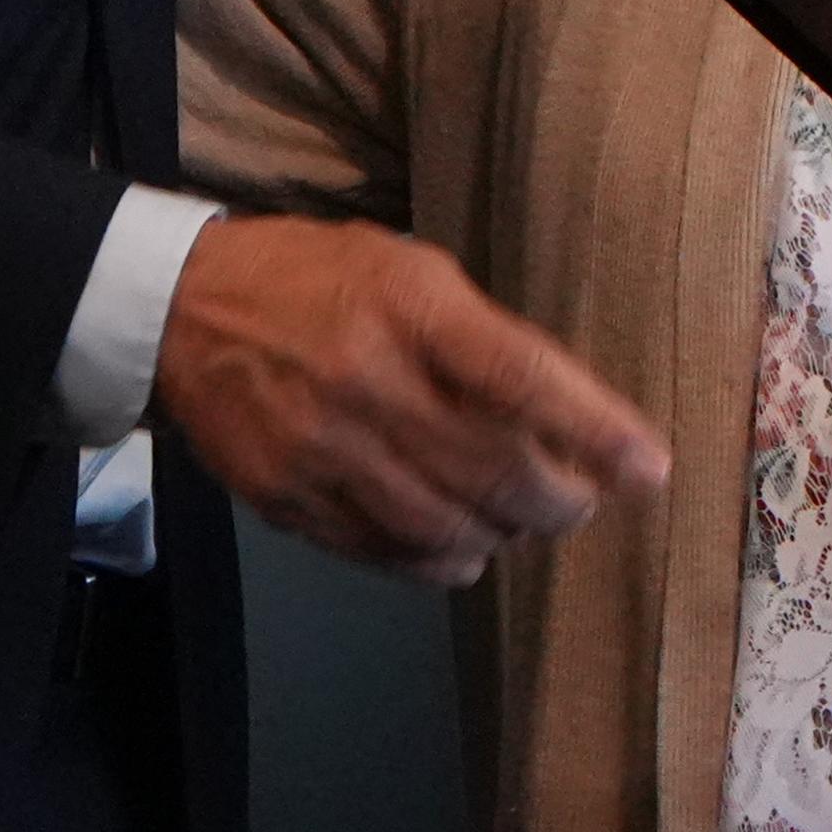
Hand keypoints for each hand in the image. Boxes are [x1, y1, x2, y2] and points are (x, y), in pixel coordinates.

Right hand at [153, 214, 665, 587]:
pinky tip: (462, 548)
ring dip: (504, 535)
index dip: (596, 430)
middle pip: (493, 470)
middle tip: (585, 502)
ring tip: (526, 523)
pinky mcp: (287, 499)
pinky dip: (436, 561)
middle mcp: (368, 382)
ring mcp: (323, 450)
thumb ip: (480, 337)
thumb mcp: (408, 270)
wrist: (182, 310)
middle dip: (560, 501)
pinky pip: (382, 553)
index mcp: (409, 308)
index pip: (523, 379)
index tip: (650, 468)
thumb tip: (562, 411)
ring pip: (443, 525)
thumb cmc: (316, 278)